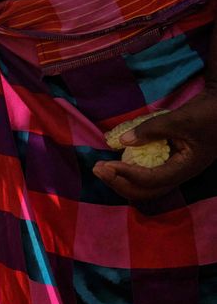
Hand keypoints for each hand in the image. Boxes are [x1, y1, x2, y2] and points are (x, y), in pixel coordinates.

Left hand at [93, 89, 216, 200]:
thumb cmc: (209, 113)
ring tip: (101, 169)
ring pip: (144, 186)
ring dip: (120, 180)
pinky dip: (128, 172)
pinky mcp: (169, 162)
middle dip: (118, 183)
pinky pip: (145, 174)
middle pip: (145, 191)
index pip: (152, 180)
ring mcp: (174, 169)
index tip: (106, 165)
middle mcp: (179, 173)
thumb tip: (123, 141)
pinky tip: (114, 164)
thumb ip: (152, 129)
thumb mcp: (181, 119)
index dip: (127, 175)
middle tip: (97, 169)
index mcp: (186, 168)